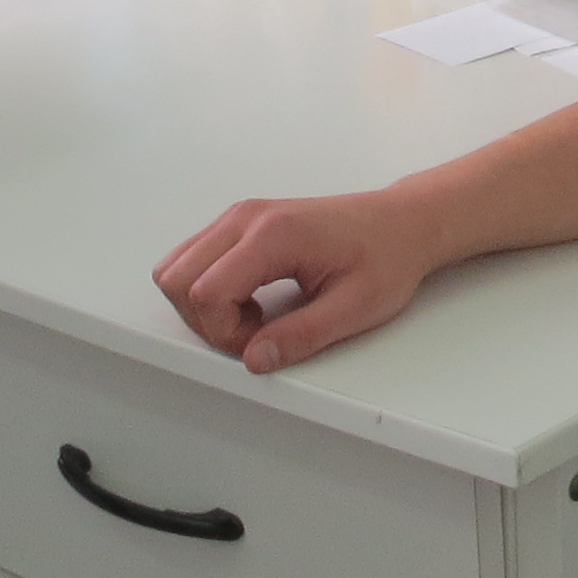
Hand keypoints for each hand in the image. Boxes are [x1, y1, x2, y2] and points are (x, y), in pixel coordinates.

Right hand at [153, 192, 445, 373]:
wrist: (402, 223)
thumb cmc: (386, 257)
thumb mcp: (354, 308)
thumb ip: (301, 336)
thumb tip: (255, 360)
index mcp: (273, 235)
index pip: (204, 292)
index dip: (223, 334)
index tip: (261, 343)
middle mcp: (245, 218)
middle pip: (176, 278)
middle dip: (205, 322)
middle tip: (254, 335)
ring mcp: (239, 217)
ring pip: (176, 268)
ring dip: (203, 306)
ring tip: (253, 318)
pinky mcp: (240, 223)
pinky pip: (195, 259)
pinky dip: (208, 289)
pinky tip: (250, 300)